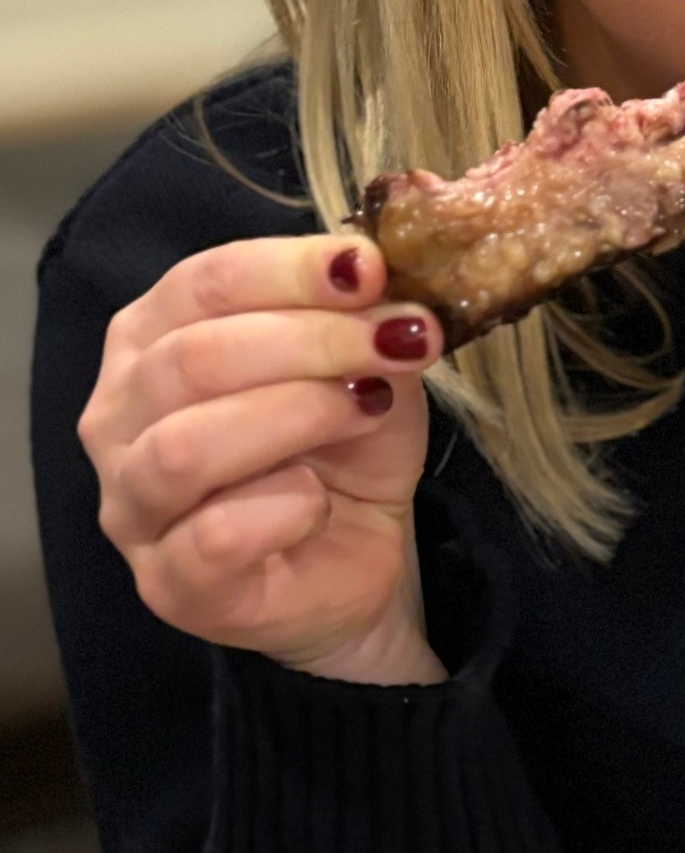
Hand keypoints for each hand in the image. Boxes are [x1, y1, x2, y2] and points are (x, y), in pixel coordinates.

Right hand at [78, 234, 447, 682]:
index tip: (367, 266)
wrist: (354, 560)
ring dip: (295, 414)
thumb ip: (362, 322)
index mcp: (151, 341)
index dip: (288, 268)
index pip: (201, 283)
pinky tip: (321, 501)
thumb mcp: (365, 368)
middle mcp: (120, 417)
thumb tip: (375, 277)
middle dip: (310, 339)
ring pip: (187, 446)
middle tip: (396, 341)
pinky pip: (213, 537)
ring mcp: (133, 506)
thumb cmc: (340, 452)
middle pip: (194, 357)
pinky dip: (285, 508)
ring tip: (365, 408)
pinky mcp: (168, 585)